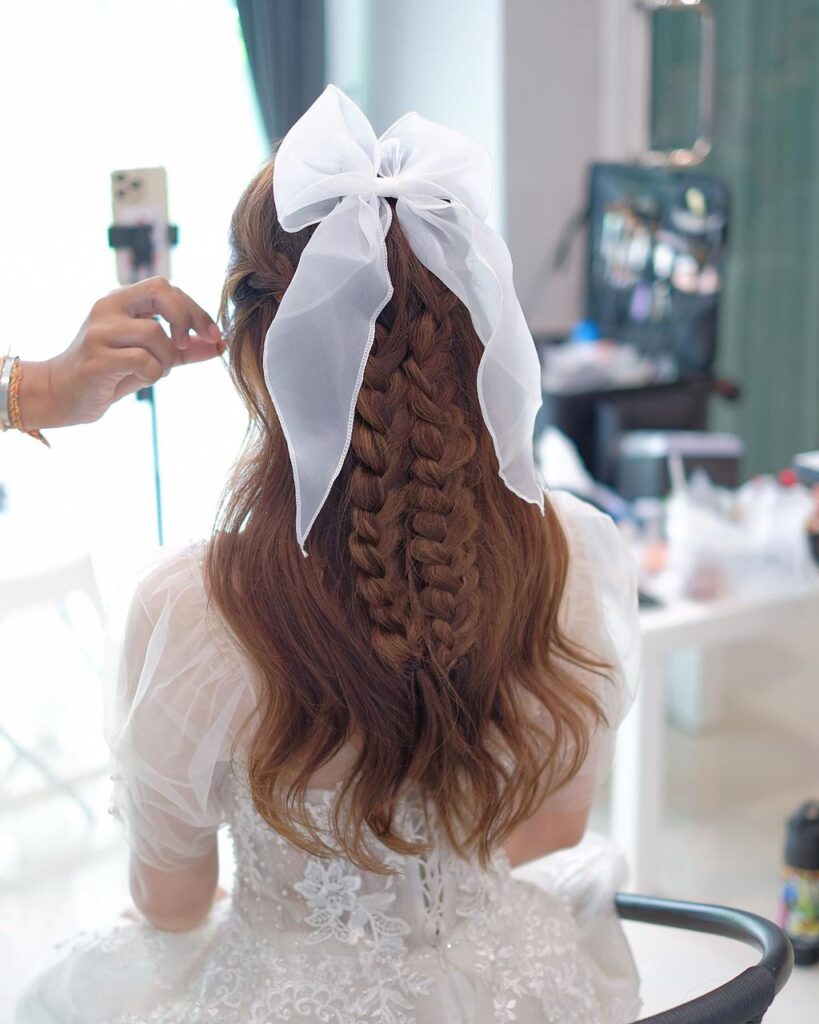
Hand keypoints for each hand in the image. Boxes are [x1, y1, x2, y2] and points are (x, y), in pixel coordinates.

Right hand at [18, 277, 224, 429]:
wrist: (62, 395)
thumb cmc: (109, 374)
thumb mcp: (151, 357)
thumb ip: (184, 350)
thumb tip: (220, 345)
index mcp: (121, 301)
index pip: (166, 287)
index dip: (195, 309)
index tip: (213, 335)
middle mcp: (108, 307)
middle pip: (161, 292)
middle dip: (187, 319)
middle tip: (187, 346)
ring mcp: (100, 331)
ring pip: (156, 334)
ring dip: (167, 360)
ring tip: (154, 372)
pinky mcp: (96, 357)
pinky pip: (144, 360)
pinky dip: (153, 374)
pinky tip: (141, 379)